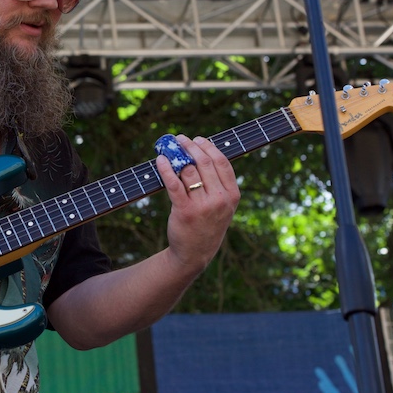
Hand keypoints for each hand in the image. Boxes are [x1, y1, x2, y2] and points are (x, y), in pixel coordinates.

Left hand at [156, 134, 239, 275]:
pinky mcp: (184, 211)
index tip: (197, 139)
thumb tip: (200, 153)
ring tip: (168, 150)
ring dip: (176, 156)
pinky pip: (174, 184)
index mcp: (232, 195)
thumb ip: (217, 183)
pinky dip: (166, 169)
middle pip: (204, 163)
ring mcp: (203, 206)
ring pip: (188, 171)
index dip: (208, 147)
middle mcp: (220, 199)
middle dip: (190, 146)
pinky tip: (160, 161)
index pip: (222, 162)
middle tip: (179, 139)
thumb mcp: (222, 205)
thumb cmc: (207, 224)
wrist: (195, 253)